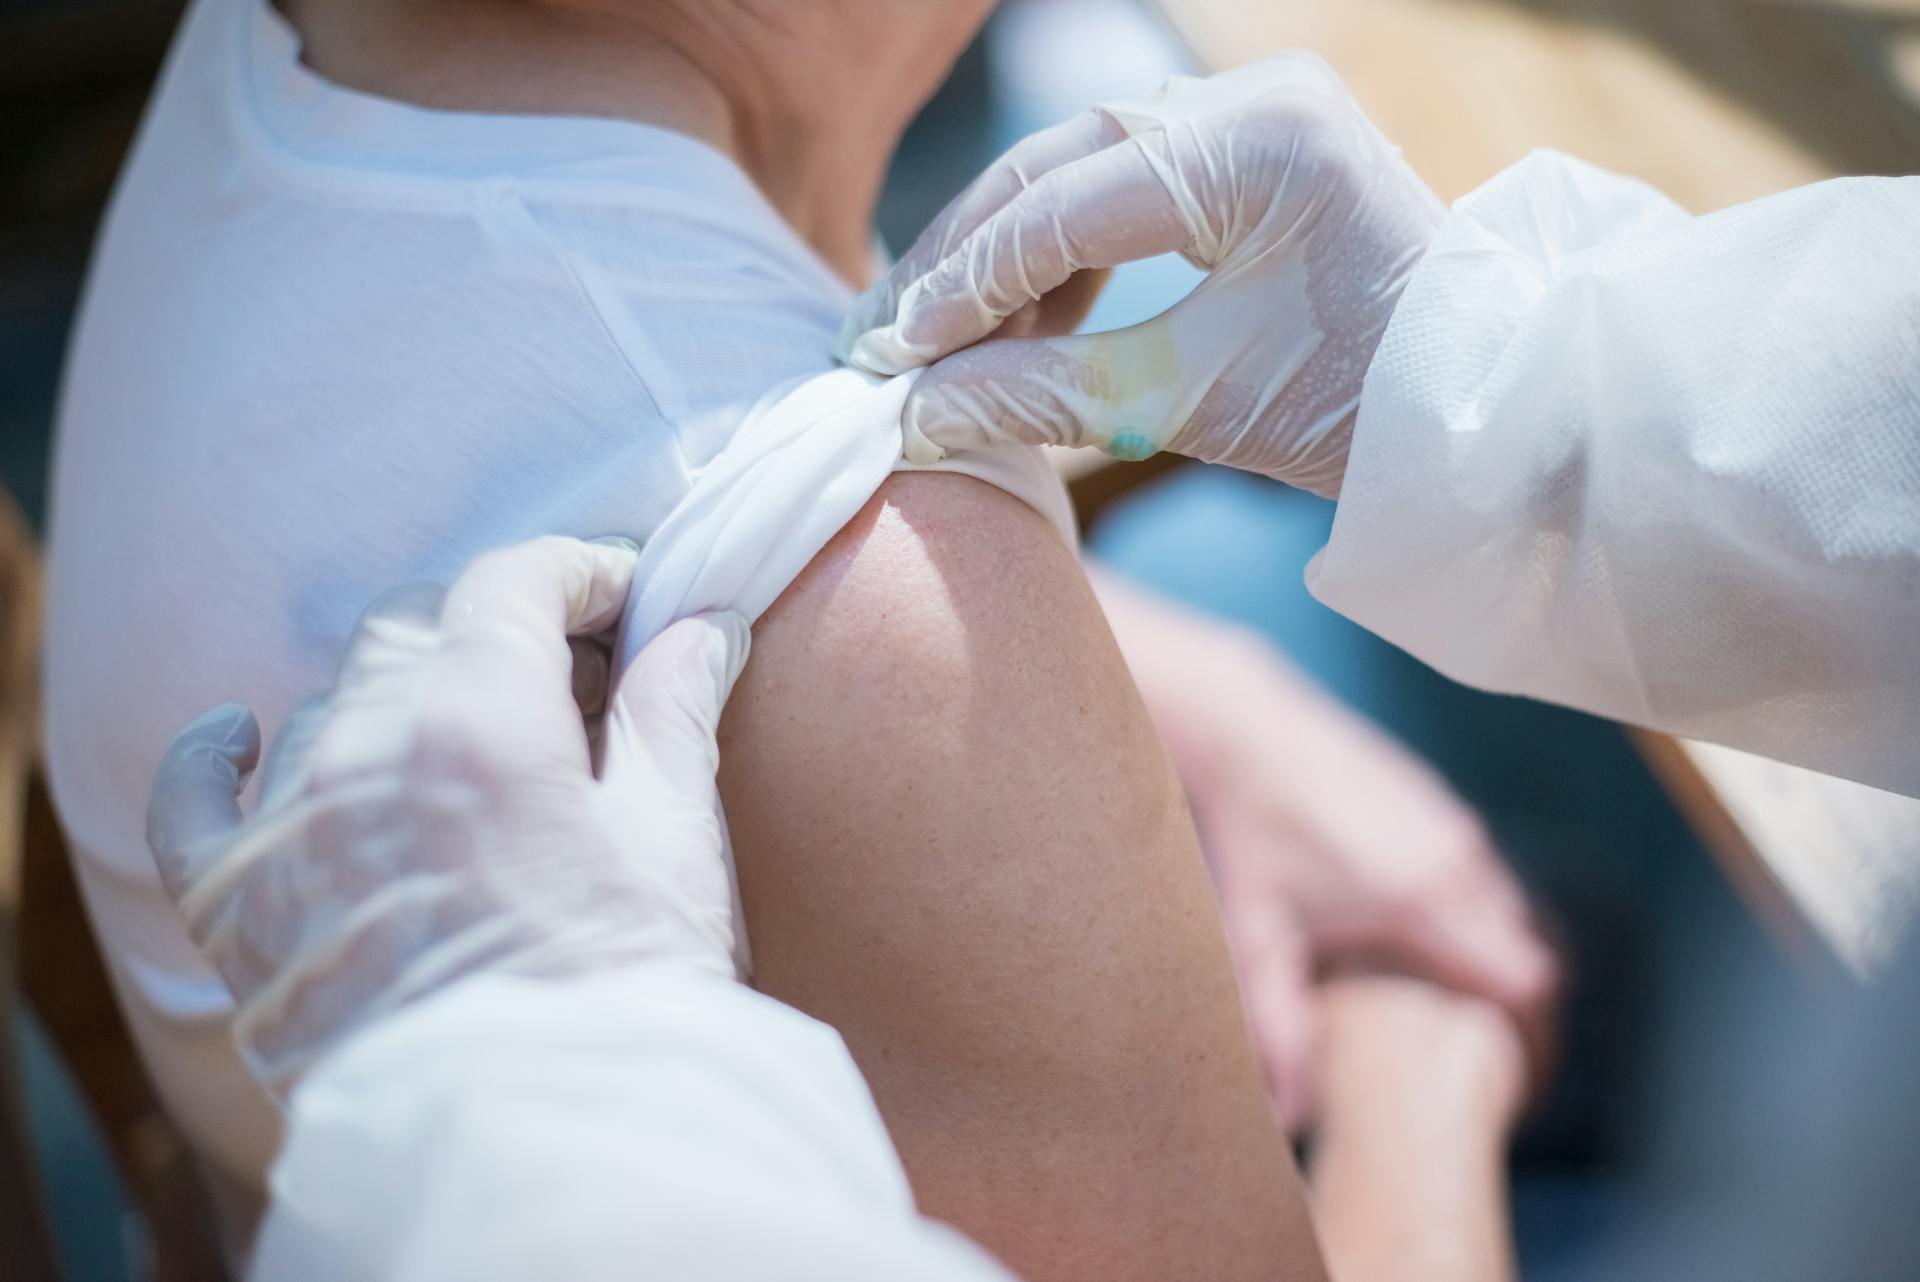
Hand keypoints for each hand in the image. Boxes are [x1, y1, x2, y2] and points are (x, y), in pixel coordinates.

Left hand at [145, 536, 750, 1093]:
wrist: (541, 1145)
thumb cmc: (622, 994)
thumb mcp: (674, 843)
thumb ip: (673, 714)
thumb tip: (701, 625)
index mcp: (479, 723)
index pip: (509, 585)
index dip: (574, 572)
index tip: (619, 594)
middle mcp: (363, 755)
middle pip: (416, 627)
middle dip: (496, 630)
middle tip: (569, 676)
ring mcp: (287, 830)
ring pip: (327, 704)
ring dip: (400, 697)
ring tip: (464, 744)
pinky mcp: (233, 913)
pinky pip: (193, 800)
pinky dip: (215, 756)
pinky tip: (238, 733)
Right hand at [840, 53, 1443, 497]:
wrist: (1480, 415)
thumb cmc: (1362, 412)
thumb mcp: (1195, 404)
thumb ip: (1047, 393)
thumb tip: (916, 413)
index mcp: (1260, 146)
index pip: (1066, 202)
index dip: (964, 282)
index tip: (891, 351)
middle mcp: (1256, 100)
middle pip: (1060, 164)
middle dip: (965, 258)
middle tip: (885, 335)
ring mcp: (1256, 113)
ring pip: (1081, 170)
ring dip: (1006, 256)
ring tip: (935, 340)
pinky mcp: (1251, 150)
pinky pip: (1125, 187)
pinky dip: (1065, 254)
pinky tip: (1014, 320)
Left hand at [1093, 574, 1554, 1126]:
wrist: (1251, 729)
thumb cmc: (1256, 834)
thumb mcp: (1260, 937)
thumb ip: (1279, 1027)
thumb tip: (1288, 1116)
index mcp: (1425, 900)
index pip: (1527, 983)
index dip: (1528, 1034)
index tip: (1506, 1071)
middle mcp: (1457, 860)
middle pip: (1529, 951)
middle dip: (1516, 1004)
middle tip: (1486, 1050)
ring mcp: (1456, 825)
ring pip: (1507, 909)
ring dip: (1495, 954)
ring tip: (1457, 1002)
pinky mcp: (1442, 803)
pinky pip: (1485, 874)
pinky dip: (1476, 912)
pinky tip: (1428, 937)